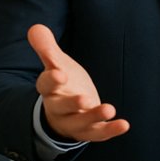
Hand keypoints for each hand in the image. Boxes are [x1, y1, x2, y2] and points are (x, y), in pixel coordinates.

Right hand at [28, 24, 129, 142]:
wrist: (66, 110)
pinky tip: (124, 124)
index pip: (45, 86)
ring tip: (109, 109)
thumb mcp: (56, 64)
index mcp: (49, 90)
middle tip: (84, 99)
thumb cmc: (63, 82)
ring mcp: (74, 121)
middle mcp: (59, 108)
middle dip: (72, 104)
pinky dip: (110, 129)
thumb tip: (36, 27)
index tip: (59, 74)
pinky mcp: (89, 130)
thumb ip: (47, 48)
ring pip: (80, 123)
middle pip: (62, 108)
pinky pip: (98, 133)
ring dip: (94, 117)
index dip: (51, 80)